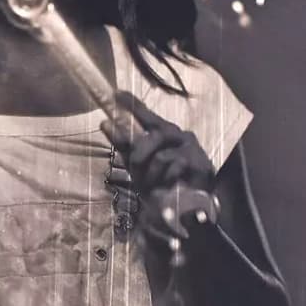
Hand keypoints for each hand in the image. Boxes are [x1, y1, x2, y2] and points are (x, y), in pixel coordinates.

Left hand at [101, 91, 215, 234]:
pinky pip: (174, 167)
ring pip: (161, 155)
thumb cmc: (161, 185)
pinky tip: (169, 186)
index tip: (117, 94)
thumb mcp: (138, 166)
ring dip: (152, 174)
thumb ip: (124, 146)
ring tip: (154, 185)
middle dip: (140, 155)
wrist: (186, 212)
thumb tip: (104, 122)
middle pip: (154, 135)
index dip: (133, 104)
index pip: (148, 115)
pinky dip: (166, 180)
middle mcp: (179, 135)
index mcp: (164, 134)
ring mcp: (191, 148)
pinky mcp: (200, 163)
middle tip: (136, 170)